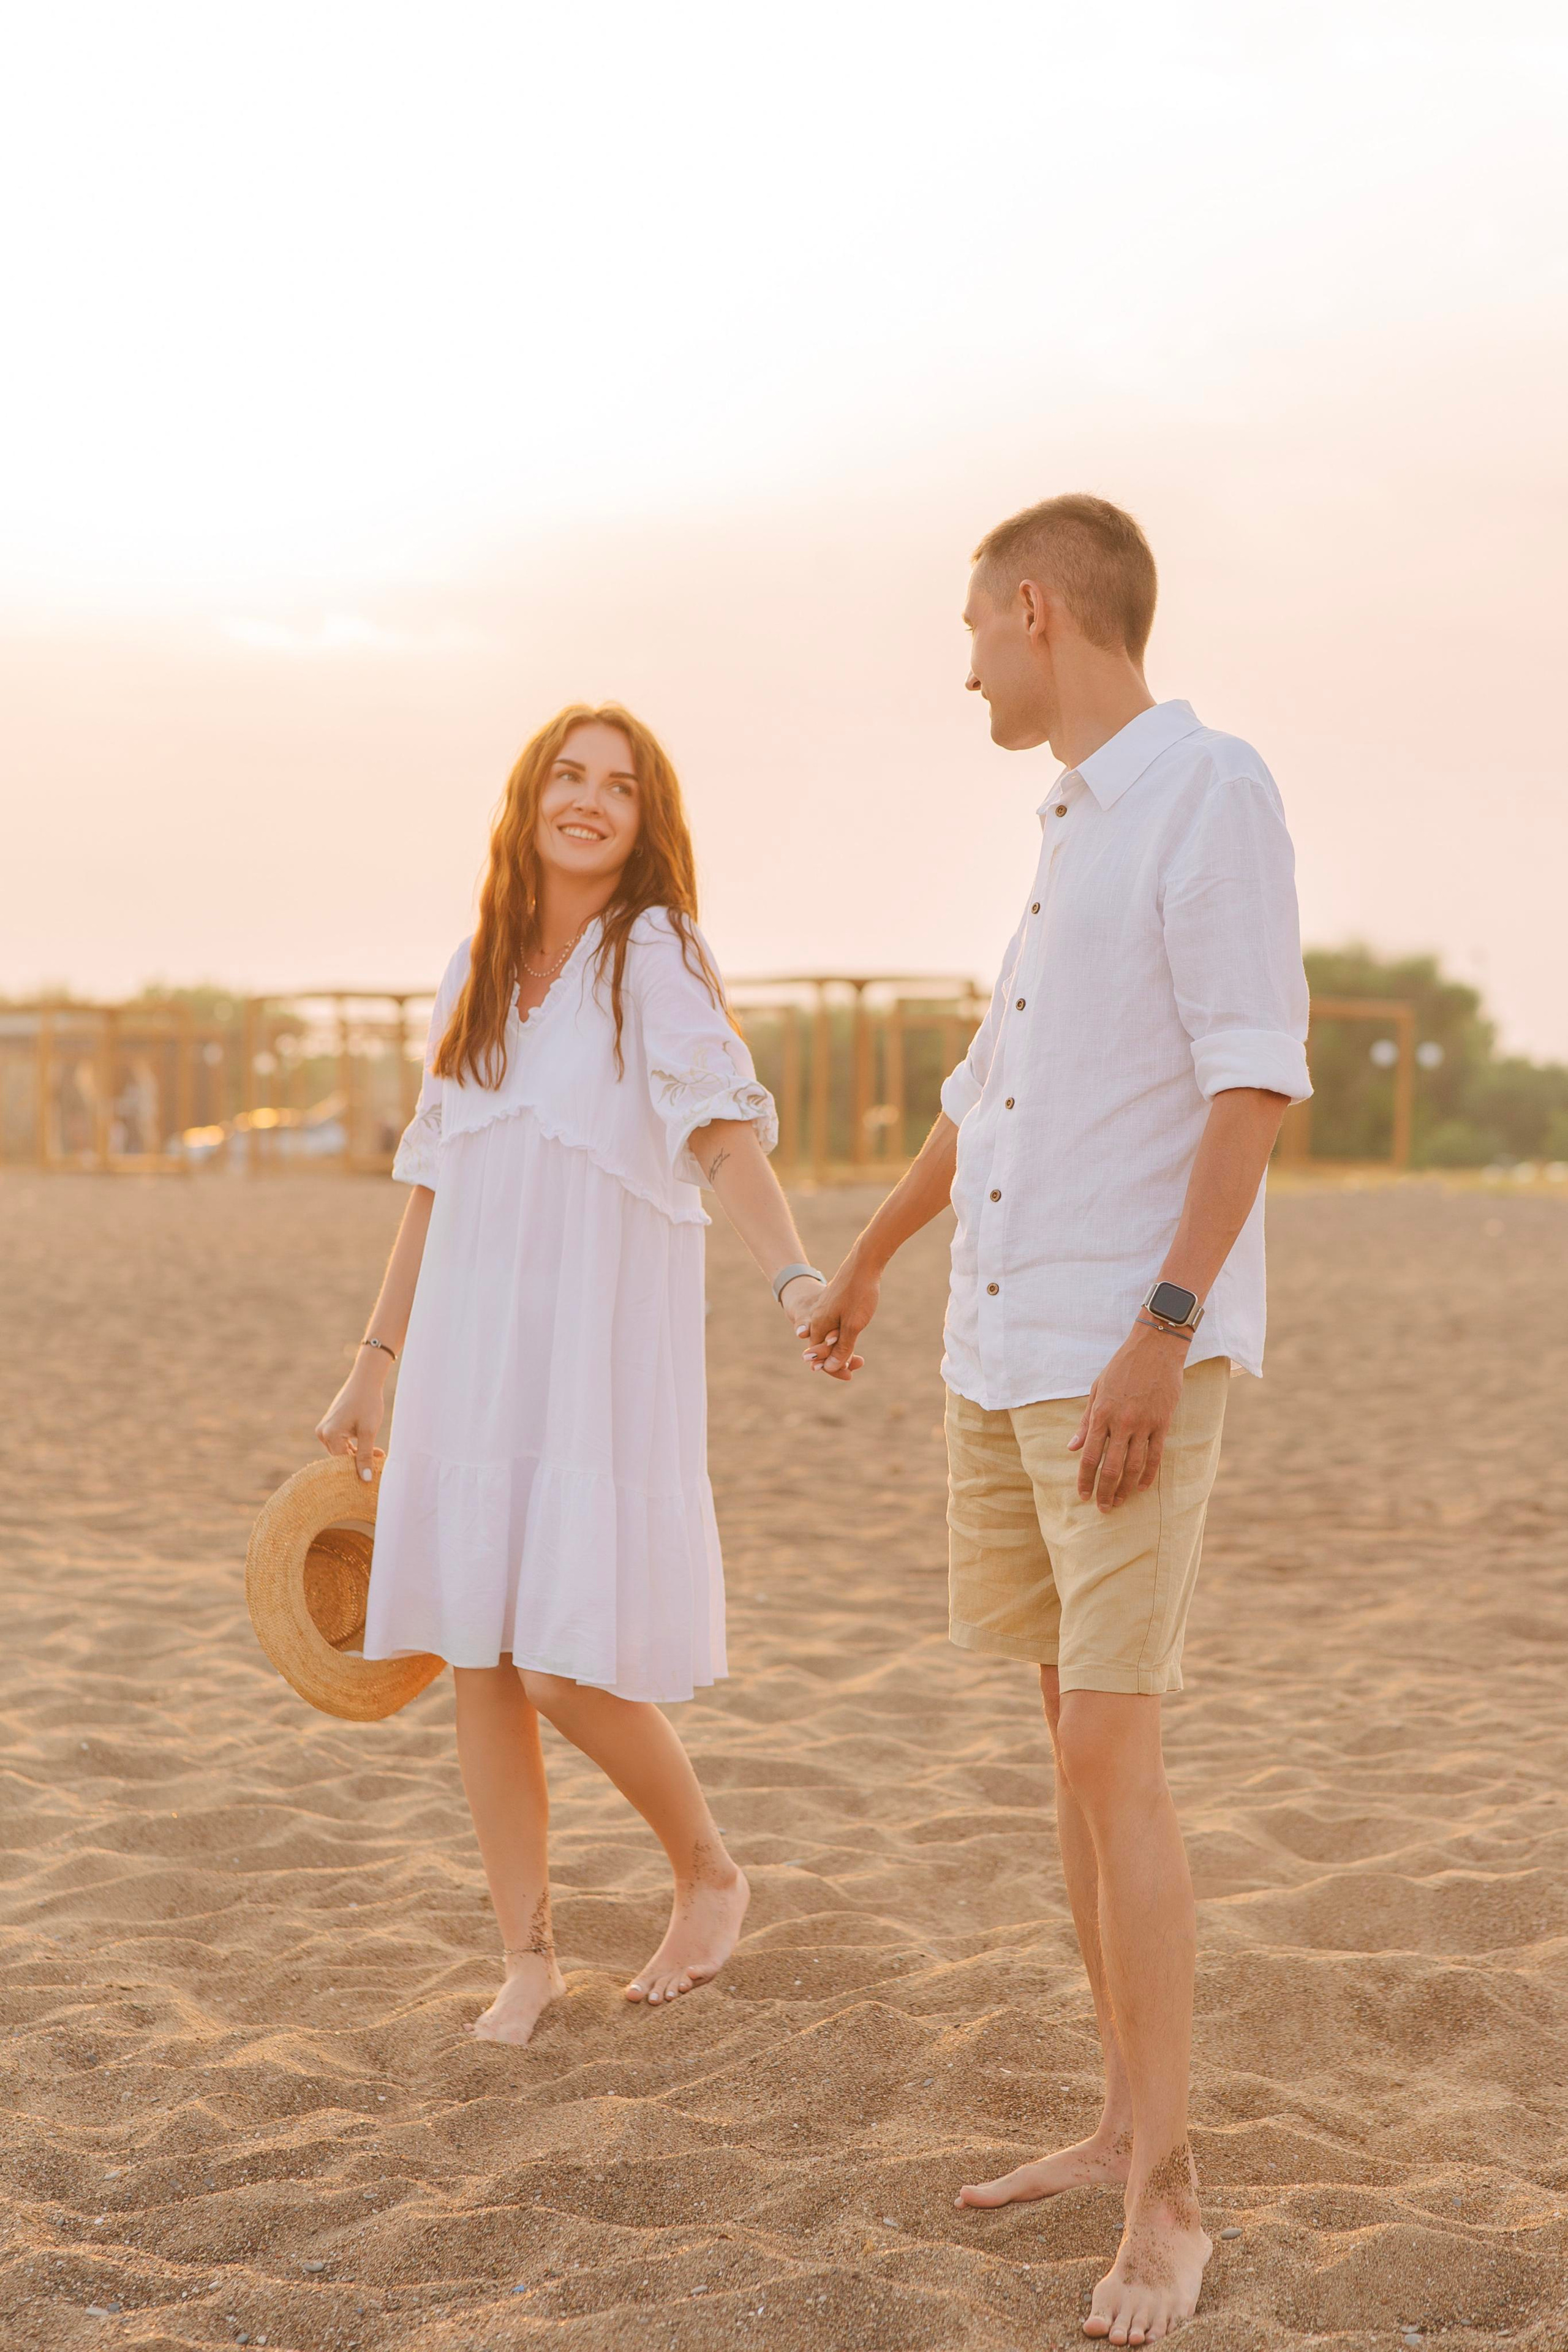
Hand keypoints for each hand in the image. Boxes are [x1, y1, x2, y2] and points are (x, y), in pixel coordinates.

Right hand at [316, 1359, 387, 1484]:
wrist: (365, 1380)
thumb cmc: (368, 1403)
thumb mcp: (369, 1431)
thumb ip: (366, 1456)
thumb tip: (365, 1479)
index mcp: (329, 1435)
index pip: (341, 1463)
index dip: (358, 1469)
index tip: (374, 1474)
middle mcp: (322, 1433)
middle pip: (340, 1458)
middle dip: (359, 1461)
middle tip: (380, 1461)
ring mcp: (325, 1429)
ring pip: (342, 1451)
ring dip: (359, 1454)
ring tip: (379, 1454)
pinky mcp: (330, 1426)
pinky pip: (341, 1443)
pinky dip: (355, 1446)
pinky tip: (372, 1448)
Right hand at [777, 1274, 865, 1376]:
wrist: (864, 1263)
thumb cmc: (859, 1293)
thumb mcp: (853, 1325)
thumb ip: (841, 1348)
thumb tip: (830, 1368)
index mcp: (819, 1325)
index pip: (819, 1356)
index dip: (833, 1368)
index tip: (850, 1375)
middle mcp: (817, 1318)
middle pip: (822, 1348)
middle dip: (837, 1359)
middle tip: (859, 1363)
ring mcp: (824, 1310)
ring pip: (829, 1337)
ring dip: (841, 1348)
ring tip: (857, 1355)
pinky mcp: (833, 1304)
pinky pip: (833, 1326)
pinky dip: (842, 1335)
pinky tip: (853, 1335)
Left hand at [1068, 1323, 1187, 1510]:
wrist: (1154, 1349)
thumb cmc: (1121, 1367)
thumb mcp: (1096, 1389)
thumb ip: (1086, 1421)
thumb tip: (1072, 1447)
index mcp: (1101, 1414)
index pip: (1090, 1456)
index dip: (1085, 1479)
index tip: (1083, 1495)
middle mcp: (1121, 1423)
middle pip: (1111, 1466)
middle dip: (1105, 1491)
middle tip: (1103, 1508)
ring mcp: (1143, 1424)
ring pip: (1133, 1465)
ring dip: (1125, 1487)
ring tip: (1120, 1502)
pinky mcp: (1163, 1423)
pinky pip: (1155, 1455)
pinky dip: (1148, 1474)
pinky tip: (1141, 1487)